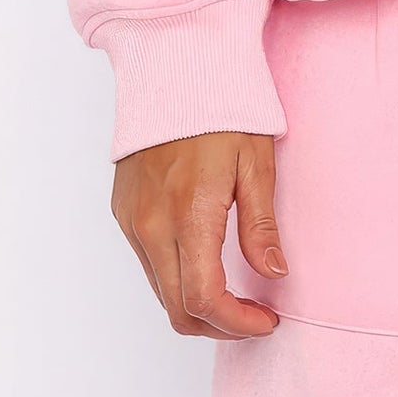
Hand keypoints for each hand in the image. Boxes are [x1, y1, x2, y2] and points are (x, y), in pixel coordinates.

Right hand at [111, 130, 285, 339]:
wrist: (172, 70)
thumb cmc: (221, 109)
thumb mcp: (255, 163)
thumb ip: (261, 225)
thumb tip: (273, 273)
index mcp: (188, 214)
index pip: (204, 299)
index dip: (237, 323)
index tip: (266, 321)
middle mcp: (151, 226)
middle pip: (177, 310)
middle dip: (219, 326)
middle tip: (254, 317)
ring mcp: (132, 221)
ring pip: (161, 291)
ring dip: (197, 306)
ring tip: (236, 295)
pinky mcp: (124, 213)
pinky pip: (149, 264)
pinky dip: (177, 279)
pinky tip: (206, 265)